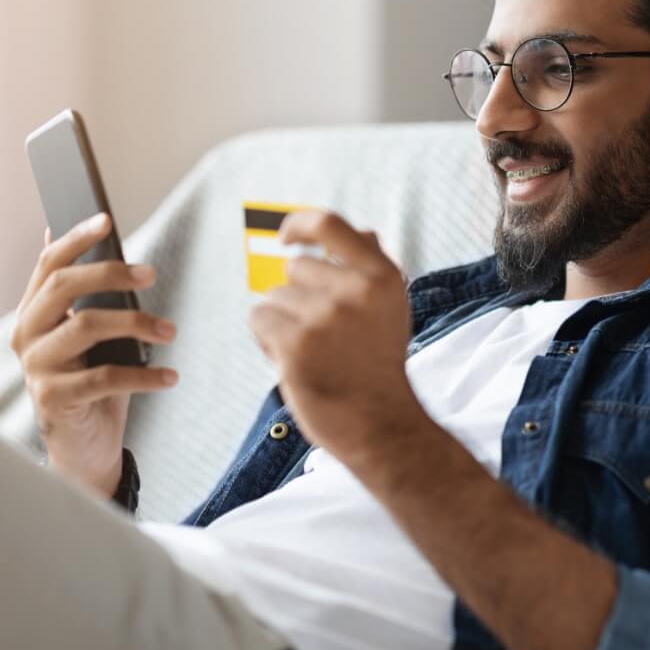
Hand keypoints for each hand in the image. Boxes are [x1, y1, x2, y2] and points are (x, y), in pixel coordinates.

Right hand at [9, 213, 178, 497]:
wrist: (84, 448)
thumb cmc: (93, 385)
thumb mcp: (91, 338)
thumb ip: (84, 297)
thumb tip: (75, 239)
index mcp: (34, 314)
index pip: (49, 265)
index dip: (76, 239)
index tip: (106, 220)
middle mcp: (26, 336)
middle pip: (64, 287)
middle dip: (110, 273)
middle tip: (151, 273)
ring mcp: (37, 368)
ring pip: (85, 326)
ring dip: (136, 323)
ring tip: (171, 331)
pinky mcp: (53, 399)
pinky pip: (104, 377)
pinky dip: (144, 376)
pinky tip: (170, 377)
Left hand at [248, 210, 431, 471]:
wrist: (381, 424)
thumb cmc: (378, 365)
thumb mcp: (391, 310)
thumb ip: (373, 269)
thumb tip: (363, 230)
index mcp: (382, 276)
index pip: (329, 224)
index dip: (300, 224)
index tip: (285, 237)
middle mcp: (355, 291)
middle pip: (295, 268)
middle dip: (298, 296)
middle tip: (323, 335)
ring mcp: (324, 317)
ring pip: (274, 296)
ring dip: (283, 322)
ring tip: (313, 353)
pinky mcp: (295, 344)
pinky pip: (259, 318)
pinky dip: (266, 339)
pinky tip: (293, 362)